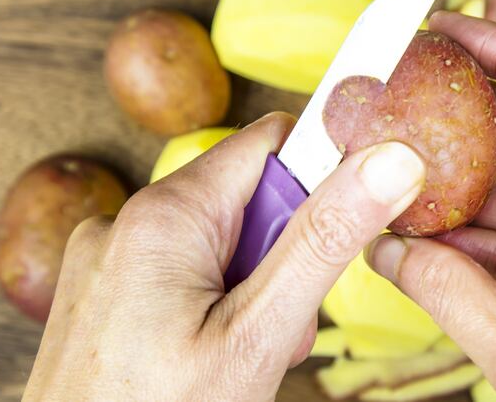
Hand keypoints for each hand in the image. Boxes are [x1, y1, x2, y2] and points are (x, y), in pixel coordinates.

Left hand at [24, 113, 425, 400]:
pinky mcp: (108, 292)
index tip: (342, 227)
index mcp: (163, 215)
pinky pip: (184, 271)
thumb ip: (323, 241)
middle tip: (282, 322)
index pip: (270, 143)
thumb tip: (387, 164)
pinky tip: (210, 352)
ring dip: (253, 287)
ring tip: (242, 350)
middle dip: (283, 256)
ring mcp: (111, 260)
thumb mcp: (258, 331)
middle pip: (248, 200)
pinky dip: (216, 302)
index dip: (319, 178)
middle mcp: (126, 223)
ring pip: (221, 240)